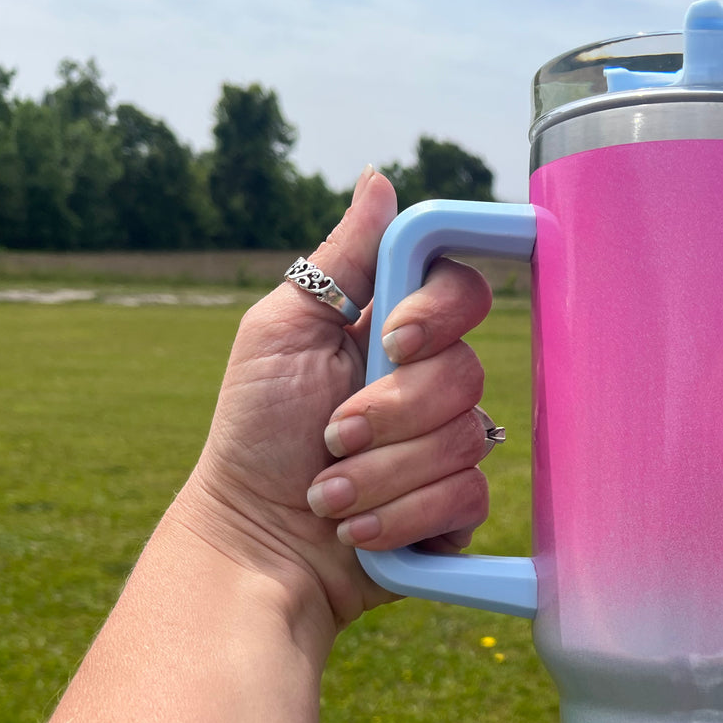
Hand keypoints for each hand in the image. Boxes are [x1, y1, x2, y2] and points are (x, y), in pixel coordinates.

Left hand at [173, 166, 494, 633]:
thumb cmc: (255, 432)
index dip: (439, 314)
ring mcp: (449, 446)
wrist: (255, 540)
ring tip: (328, 492)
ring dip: (381, 473)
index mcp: (395, 331)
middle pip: (467, 372)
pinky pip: (467, 497)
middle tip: (331, 436)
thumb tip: (380, 181)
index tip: (392, 341)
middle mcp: (431, 383)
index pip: (462, 291)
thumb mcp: (282, 333)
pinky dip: (400, 515)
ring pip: (466, 439)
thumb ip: (339, 263)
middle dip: (389, 413)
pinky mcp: (457, 507)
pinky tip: (357, 529)